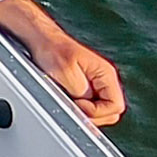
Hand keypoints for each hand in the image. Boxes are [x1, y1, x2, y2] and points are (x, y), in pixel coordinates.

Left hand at [0, 0, 124, 128]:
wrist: (41, 40)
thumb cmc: (52, 50)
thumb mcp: (66, 72)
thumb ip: (81, 92)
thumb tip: (86, 109)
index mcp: (105, 74)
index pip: (116, 106)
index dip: (97, 111)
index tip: (78, 105)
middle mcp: (104, 81)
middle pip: (111, 112)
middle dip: (93, 115)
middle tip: (73, 108)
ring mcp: (95, 86)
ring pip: (101, 112)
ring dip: (85, 113)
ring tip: (68, 103)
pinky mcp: (84, 89)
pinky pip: (89, 107)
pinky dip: (79, 109)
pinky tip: (67, 101)